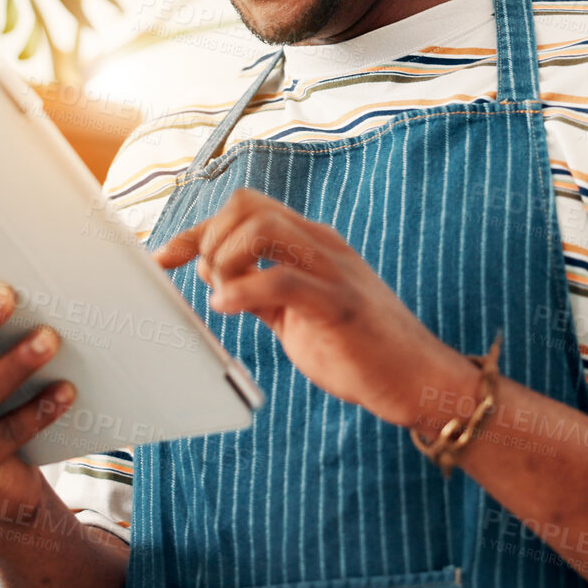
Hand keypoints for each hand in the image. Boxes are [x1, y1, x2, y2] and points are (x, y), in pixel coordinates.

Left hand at [153, 189, 471, 428]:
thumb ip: (262, 291)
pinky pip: (280, 279)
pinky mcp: (339, 304)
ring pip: (261, 229)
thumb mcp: (299, 314)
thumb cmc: (362, 351)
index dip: (197, 228)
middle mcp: (322, 245)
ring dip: (225, 261)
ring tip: (225, 298)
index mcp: (313, 242)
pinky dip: (242, 292)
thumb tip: (216, 279)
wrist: (422, 381)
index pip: (246, 208)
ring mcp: (333, 270)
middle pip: (247, 205)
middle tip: (208, 283)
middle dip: (209, 239)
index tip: (165, 257)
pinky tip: (229, 311)